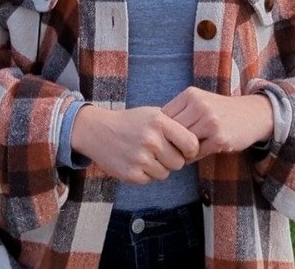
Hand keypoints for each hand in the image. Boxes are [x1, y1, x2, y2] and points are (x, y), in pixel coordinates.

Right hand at [70, 105, 200, 183]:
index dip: (190, 149)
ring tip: (145, 156)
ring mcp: (140, 158)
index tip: (184, 149)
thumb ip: (174, 126)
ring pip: (165, 173)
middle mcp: (151, 140)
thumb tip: (197, 144)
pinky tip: (135, 162)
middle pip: (179, 162)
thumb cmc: (130, 122)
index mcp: (159, 122)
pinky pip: (150, 180)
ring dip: (159, 168)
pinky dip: (145, 174)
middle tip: (160, 152)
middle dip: (172, 159)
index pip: (191, 144)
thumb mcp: (153, 114)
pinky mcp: (131, 174)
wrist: (97, 131)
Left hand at [161, 88, 273, 159]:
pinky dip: (194, 156)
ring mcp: (210, 122)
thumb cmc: (220, 110)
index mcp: (191, 94)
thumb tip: (154, 131)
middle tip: (173, 148)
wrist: (253, 114)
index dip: (163, 130)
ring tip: (185, 150)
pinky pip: (196, 153)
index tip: (166, 136)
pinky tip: (198, 152)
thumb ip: (179, 112)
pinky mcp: (219, 138)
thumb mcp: (200, 101)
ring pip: (183, 143)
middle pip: (172, 131)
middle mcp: (200, 106)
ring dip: (182, 150)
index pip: (164, 116)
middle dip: (171, 142)